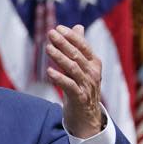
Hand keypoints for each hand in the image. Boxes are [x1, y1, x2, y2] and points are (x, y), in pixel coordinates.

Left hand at [45, 24, 103, 138]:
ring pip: (73, 68)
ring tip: (48, 48)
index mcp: (94, 63)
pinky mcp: (80, 98)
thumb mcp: (83, 67)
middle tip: (50, 33)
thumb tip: (78, 27)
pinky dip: (59, 78)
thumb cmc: (82, 88)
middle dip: (63, 43)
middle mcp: (92, 73)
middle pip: (77, 55)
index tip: (57, 28)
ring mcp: (87, 85)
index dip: (71, 36)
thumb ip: (80, 48)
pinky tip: (49, 71)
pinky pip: (69, 86)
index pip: (83, 46)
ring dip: (59, 57)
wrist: (87, 116)